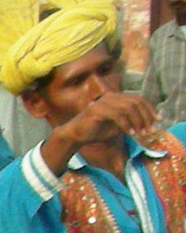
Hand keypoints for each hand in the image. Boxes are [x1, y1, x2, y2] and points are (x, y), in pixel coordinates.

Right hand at [44, 91, 163, 173]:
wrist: (75, 136)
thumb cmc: (95, 131)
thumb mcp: (117, 125)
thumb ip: (130, 120)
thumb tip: (147, 121)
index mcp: (115, 98)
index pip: (138, 99)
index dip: (150, 109)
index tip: (158, 120)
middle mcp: (110, 96)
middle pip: (136, 102)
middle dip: (146, 117)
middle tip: (150, 130)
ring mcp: (103, 102)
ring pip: (128, 108)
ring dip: (137, 121)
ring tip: (141, 133)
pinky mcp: (97, 110)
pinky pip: (117, 115)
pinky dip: (126, 125)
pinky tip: (130, 133)